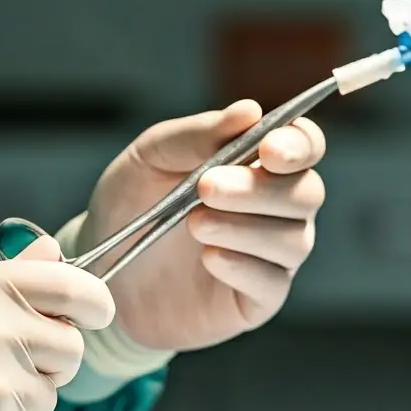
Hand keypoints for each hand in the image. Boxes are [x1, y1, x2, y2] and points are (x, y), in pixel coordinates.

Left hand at [78, 100, 326, 351]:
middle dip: (260, 189)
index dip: (298, 145)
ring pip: (294, 239)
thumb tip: (250, 110)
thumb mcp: (151, 157)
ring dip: (247, 227)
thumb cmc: (132, 203)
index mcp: (259, 164)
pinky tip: (209, 256)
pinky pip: (272, 283)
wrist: (103, 268)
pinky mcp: (256, 301)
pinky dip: (243, 265)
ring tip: (195, 222)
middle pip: (307, 193)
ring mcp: (271, 257)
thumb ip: (198, 134)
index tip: (269, 148)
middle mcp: (277, 209)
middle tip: (207, 187)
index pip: (305, 146)